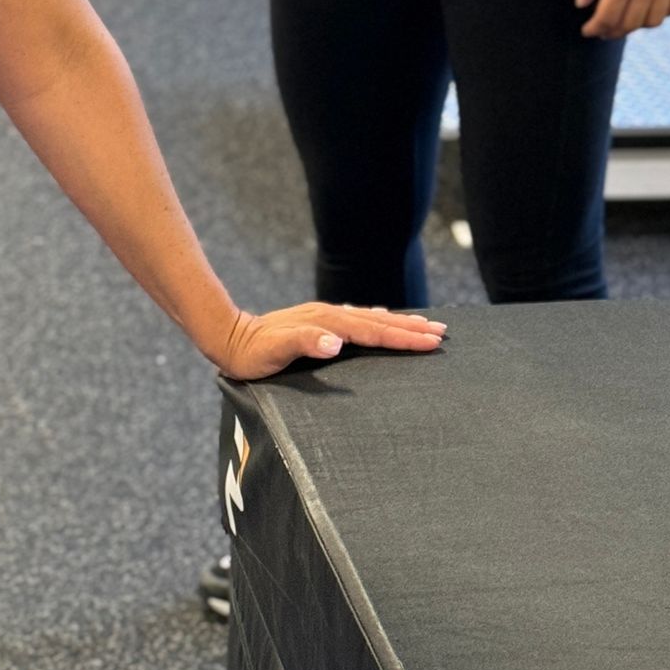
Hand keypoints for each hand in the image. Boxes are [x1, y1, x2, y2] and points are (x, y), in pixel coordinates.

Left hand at [218, 301, 447, 379]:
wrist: (227, 337)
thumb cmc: (250, 353)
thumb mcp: (274, 351)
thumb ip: (304, 342)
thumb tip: (336, 341)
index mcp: (327, 323)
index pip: (374, 331)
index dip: (404, 337)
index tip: (432, 341)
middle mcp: (329, 316)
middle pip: (379, 321)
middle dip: (411, 328)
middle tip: (442, 333)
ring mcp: (324, 317)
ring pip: (371, 318)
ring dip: (399, 323)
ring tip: (424, 325)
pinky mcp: (318, 322)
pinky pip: (358, 319)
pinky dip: (377, 320)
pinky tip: (382, 319)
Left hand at [573, 0, 669, 39]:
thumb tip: (582, 3)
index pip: (607, 18)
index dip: (595, 29)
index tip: (588, 30)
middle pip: (629, 25)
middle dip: (612, 31)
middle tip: (603, 28)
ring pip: (652, 22)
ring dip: (636, 25)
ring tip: (625, 18)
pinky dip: (660, 14)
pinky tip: (648, 7)